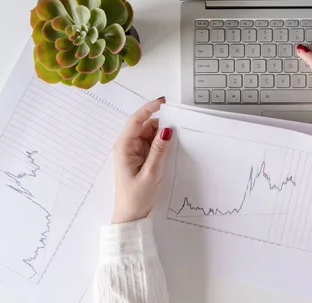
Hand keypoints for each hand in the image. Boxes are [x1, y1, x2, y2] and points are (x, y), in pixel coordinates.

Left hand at [111, 97, 172, 223]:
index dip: (149, 108)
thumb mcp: (151, 172)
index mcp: (124, 147)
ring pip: (149, 135)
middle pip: (144, 126)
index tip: (164, 102)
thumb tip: (168, 129)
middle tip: (179, 124)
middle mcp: (127, 146)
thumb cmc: (137, 197)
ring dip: (161, 134)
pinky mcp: (139, 159)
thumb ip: (159, 149)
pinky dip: (160, 143)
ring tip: (177, 137)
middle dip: (160, 123)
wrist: (131, 217)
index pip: (136, 120)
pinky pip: (151, 145)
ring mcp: (133, 152)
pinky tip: (171, 147)